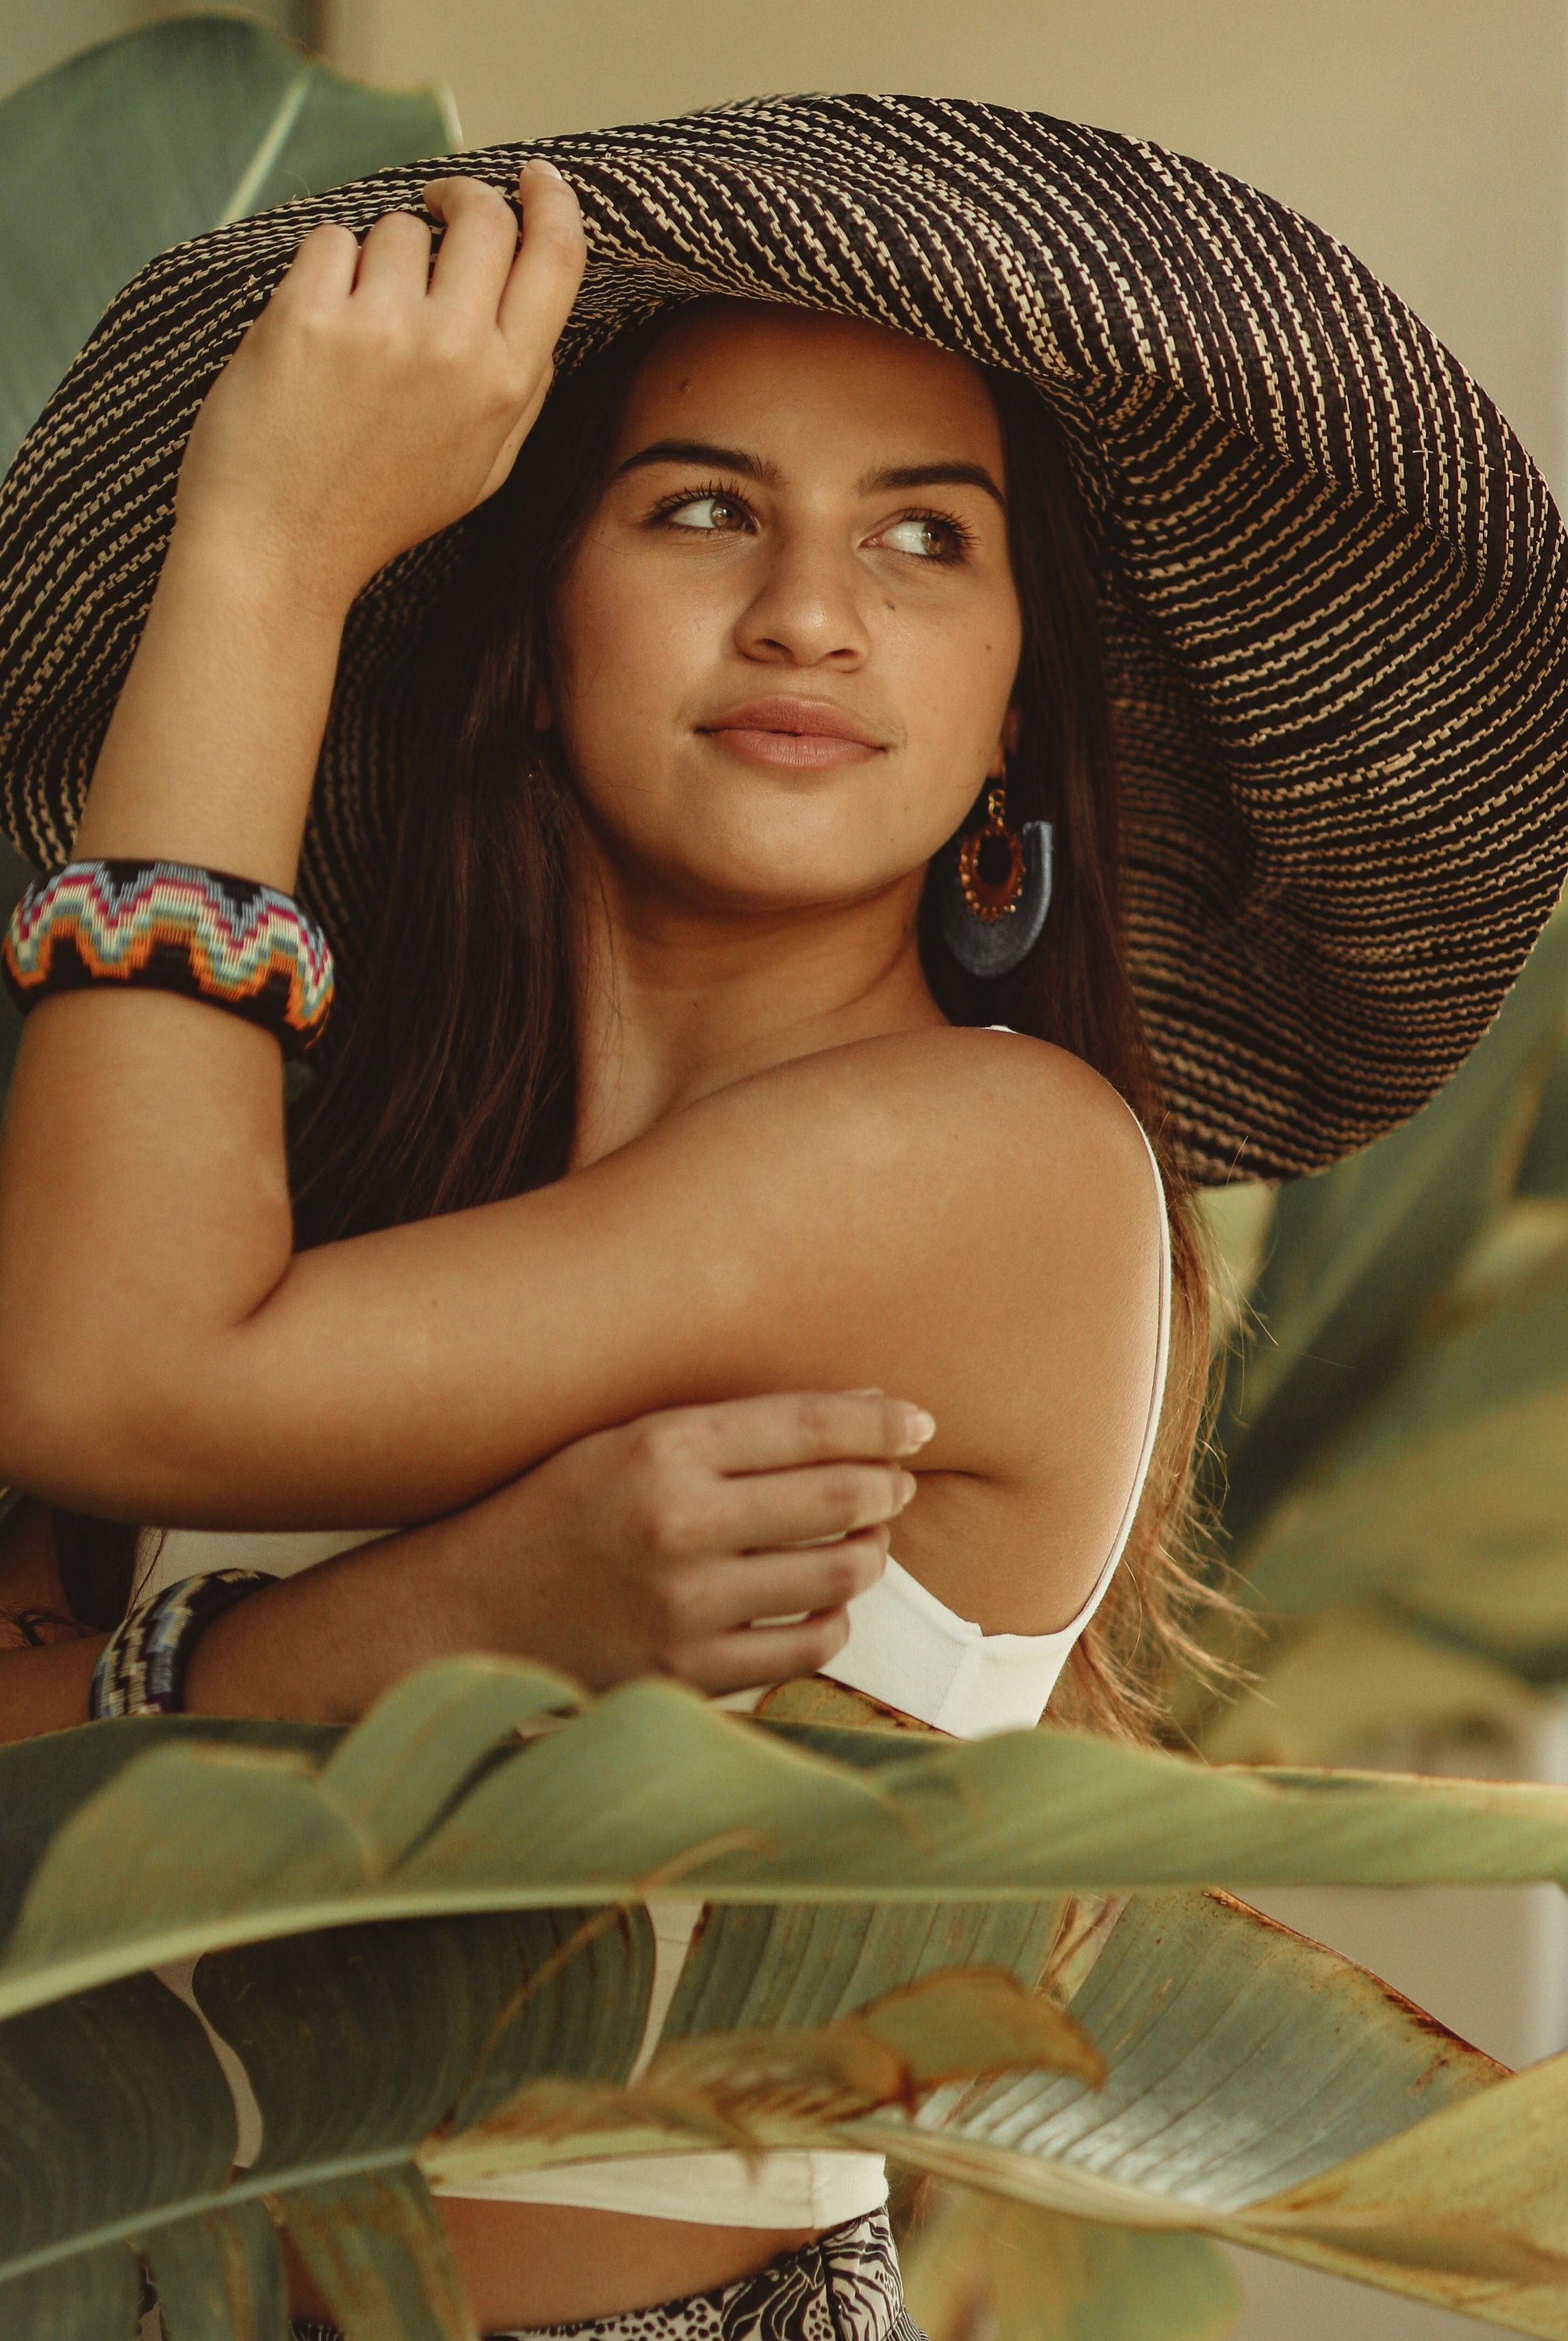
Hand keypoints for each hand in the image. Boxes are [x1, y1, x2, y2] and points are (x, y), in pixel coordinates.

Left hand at [173, 161, 585, 610]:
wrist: (280, 550)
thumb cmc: (378, 511)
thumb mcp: (483, 468)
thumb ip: (522, 386)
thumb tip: (537, 300)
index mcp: (506, 385)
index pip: (556, 256)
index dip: (550, 201)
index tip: (534, 178)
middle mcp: (454, 349)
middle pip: (484, 218)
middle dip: (461, 200)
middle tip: (436, 212)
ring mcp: (381, 329)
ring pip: (399, 228)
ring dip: (377, 258)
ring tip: (356, 327)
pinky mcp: (309, 315)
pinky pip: (330, 241)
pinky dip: (320, 273)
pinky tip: (312, 333)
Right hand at [431, 1390, 932, 1695]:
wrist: (464, 1612)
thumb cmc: (554, 1509)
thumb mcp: (625, 1439)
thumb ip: (735, 1427)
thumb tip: (868, 1412)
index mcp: (659, 1447)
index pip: (811, 1426)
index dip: (882, 1422)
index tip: (918, 1424)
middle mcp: (677, 1523)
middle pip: (842, 1497)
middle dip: (887, 1486)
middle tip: (893, 1483)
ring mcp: (685, 1606)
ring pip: (840, 1574)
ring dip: (869, 1552)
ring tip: (860, 1539)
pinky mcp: (688, 1672)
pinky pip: (809, 1646)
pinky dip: (832, 1619)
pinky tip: (819, 1601)